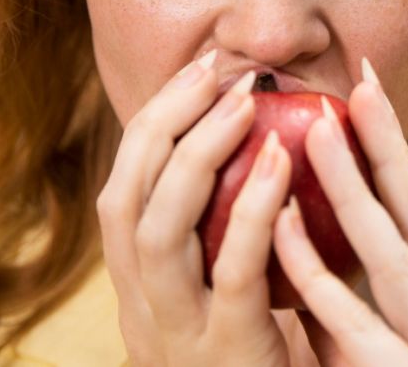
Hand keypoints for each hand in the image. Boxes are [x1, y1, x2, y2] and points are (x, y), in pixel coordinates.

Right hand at [96, 50, 297, 365]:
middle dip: (167, 121)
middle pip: (128, 196)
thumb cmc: (265, 356)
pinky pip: (233, 271)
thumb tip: (260, 141)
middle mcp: (143, 304)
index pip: (126, 185)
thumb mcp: (228, 291)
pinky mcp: (227, 350)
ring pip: (161, 230)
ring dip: (201, 155)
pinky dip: (254, 211)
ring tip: (245, 103)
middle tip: (218, 70)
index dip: (157, 120)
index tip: (200, 70)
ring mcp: (178, 331)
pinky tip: (281, 164)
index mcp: (140, 283)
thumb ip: (227, 230)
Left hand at [271, 59, 407, 366]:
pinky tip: (287, 230)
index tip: (368, 91)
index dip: (396, 157)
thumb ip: (358, 330)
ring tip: (321, 129)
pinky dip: (322, 281)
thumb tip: (305, 283)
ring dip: (355, 191)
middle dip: (388, 149)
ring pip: (394, 261)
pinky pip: (358, 330)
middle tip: (358, 81)